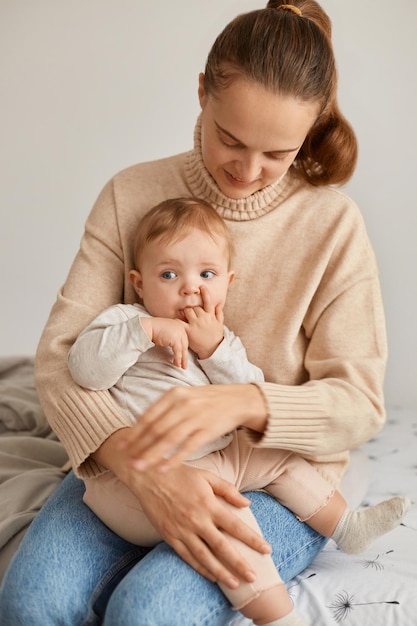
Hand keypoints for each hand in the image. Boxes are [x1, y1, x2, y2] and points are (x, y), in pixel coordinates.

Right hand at [93, 434, 270, 587]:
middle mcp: (196, 520)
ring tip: (235, 583)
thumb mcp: (207, 476)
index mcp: (208, 504)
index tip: (266, 549)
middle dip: (239, 563)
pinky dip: (200, 568)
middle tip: (253, 577)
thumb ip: (227, 490)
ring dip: (221, 572)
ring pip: (204, 557)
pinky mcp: (169, 536)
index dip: (252, 539)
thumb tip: (246, 504)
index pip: (235, 525)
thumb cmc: (180, 474)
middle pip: (222, 547)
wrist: (149, 477)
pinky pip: (187, 557)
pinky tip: (211, 576)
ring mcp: (182, 530)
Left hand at [118, 383, 267, 471]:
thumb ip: (165, 408)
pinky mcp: (208, 429)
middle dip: (139, 447)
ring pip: (169, 439)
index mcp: (174, 394)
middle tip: (126, 462)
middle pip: (156, 429)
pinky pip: (188, 447)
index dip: (134, 432)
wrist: (238, 400)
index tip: (121, 446)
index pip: (149, 416)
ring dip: (152, 455)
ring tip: (139, 468)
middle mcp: (183, 404)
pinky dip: (174, 459)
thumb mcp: (185, 396)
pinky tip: (163, 469)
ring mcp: (196, 416)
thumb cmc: (207, 400)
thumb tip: (140, 424)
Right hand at [141, 317, 188, 367]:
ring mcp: (179, 333)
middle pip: (185, 344)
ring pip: (183, 349)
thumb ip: (172, 335)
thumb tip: (173, 345)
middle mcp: (181, 328)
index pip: (184, 339)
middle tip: (184, 364)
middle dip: (185, 355)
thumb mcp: (166, 330)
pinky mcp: (175, 340)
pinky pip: (178, 351)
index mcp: (179, 325)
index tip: (183, 356)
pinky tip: (176, 364)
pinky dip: (178, 359)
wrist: (148, 327)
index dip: (184, 349)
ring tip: (181, 366)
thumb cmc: (154, 329)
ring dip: (183, 359)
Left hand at [184, 284, 223, 358]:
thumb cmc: (215, 336)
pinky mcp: (189, 331)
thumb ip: (219, 314)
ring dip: (185, 312)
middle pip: (195, 306)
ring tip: (184, 315)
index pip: (208, 301)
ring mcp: (196, 324)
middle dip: (192, 307)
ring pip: (187, 311)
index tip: (202, 286)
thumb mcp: (220, 324)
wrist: (212, 349)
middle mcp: (203, 318)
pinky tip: (176, 319)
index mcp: (211, 316)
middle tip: (191, 312)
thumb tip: (218, 305)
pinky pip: (181, 322)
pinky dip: (178, 320)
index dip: (205, 293)